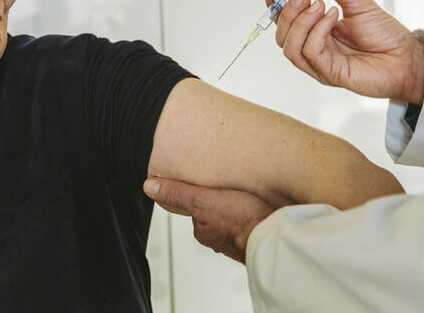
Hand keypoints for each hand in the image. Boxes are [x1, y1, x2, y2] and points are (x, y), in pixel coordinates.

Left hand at [143, 177, 274, 263]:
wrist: (273, 237)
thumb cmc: (241, 221)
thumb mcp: (203, 199)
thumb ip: (178, 193)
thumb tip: (150, 187)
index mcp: (203, 230)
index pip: (196, 208)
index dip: (202, 193)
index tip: (209, 184)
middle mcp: (219, 238)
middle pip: (214, 214)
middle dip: (221, 202)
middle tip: (229, 187)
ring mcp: (239, 239)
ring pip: (233, 220)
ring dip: (238, 210)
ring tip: (246, 196)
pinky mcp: (258, 236)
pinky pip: (251, 223)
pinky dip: (253, 215)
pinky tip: (260, 208)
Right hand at [267, 0, 423, 103]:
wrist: (406, 57)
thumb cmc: (385, 35)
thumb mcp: (357, 1)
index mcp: (317, 33)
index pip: (285, 22)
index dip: (275, 6)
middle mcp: (314, 49)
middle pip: (281, 35)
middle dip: (288, 12)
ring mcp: (319, 64)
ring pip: (289, 47)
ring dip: (302, 22)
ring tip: (322, 5)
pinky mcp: (329, 74)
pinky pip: (310, 52)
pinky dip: (317, 32)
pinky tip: (333, 18)